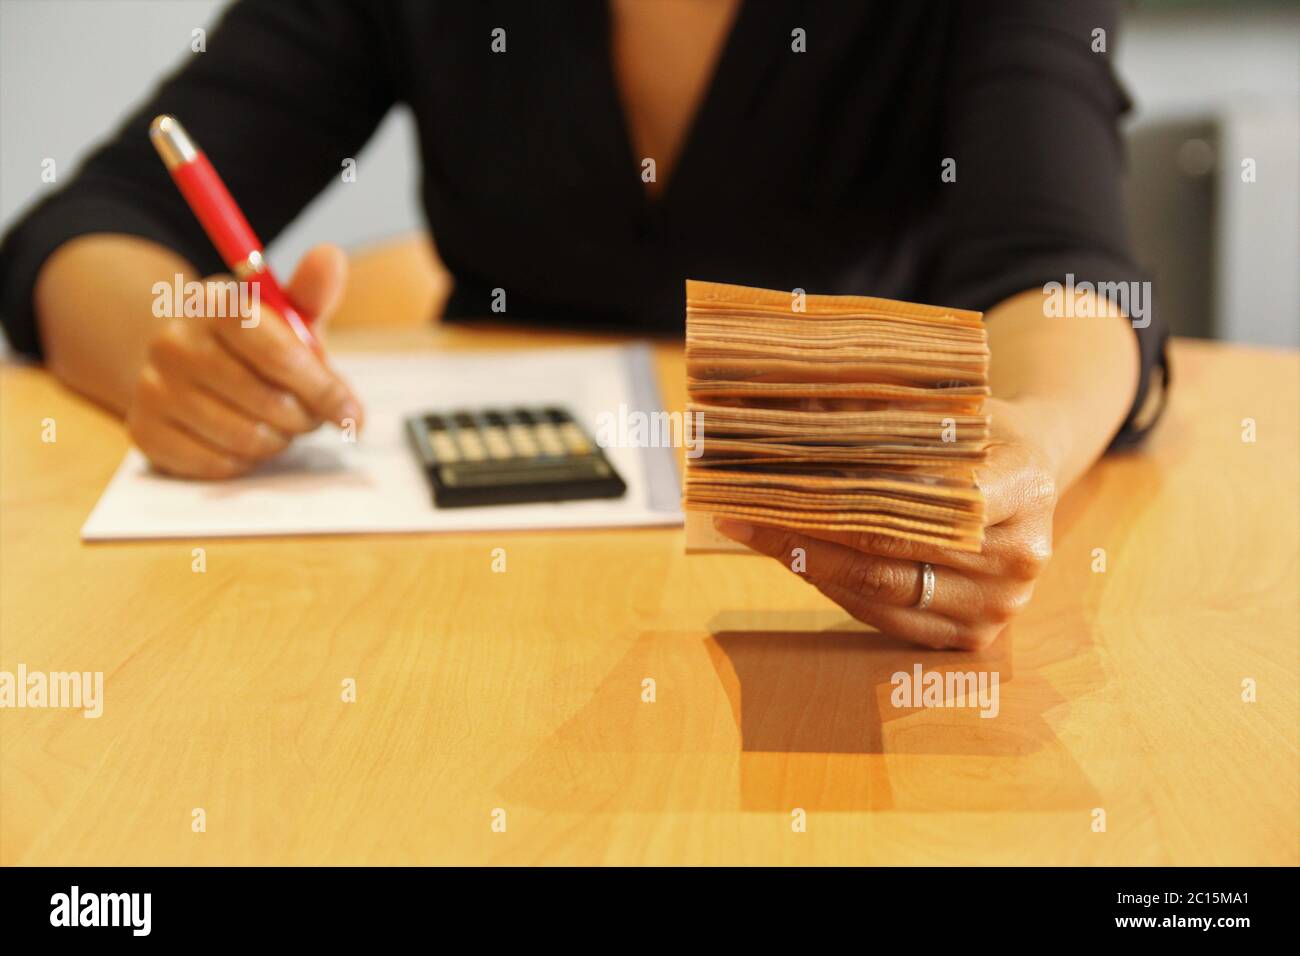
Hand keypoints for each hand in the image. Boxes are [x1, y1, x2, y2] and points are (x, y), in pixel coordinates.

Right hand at [126, 243, 362, 478]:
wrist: (183, 365)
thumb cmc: (252, 343)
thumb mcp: (284, 314)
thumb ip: (312, 292)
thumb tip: (331, 256)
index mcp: (214, 304)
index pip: (279, 352)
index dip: (322, 387)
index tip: (351, 413)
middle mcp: (174, 341)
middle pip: (267, 401)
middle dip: (304, 417)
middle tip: (310, 415)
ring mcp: (152, 386)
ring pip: (246, 438)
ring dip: (278, 440)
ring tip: (278, 424)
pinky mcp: (144, 430)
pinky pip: (218, 464)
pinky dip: (244, 461)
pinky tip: (244, 439)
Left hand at [714, 397, 1059, 649]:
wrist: (1033, 474)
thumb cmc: (979, 433)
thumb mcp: (942, 407)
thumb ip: (875, 412)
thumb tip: (775, 403)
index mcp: (1022, 486)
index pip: (915, 498)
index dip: (837, 492)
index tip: (772, 475)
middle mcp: (1018, 556)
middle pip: (888, 550)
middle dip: (805, 526)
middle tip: (742, 503)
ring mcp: (999, 605)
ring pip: (878, 589)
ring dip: (805, 560)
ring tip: (750, 527)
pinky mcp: (975, 637)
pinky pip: (884, 618)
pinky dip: (831, 586)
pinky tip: (789, 556)